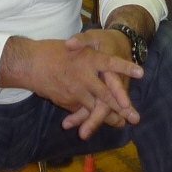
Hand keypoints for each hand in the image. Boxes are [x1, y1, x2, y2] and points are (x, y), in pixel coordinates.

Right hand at [17, 36, 140, 139]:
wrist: (30, 63)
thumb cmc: (53, 51)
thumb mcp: (75, 48)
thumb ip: (92, 57)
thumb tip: (107, 65)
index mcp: (88, 58)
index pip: (111, 63)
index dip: (126, 68)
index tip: (141, 73)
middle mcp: (84, 75)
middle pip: (107, 93)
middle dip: (122, 106)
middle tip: (135, 117)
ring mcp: (75, 90)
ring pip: (95, 107)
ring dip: (108, 117)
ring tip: (120, 123)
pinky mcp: (67, 101)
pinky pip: (82, 110)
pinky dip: (90, 116)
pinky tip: (97, 122)